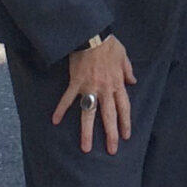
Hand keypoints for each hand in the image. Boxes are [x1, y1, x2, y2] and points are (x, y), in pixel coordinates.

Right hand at [53, 35, 136, 154]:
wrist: (92, 35)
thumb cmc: (109, 44)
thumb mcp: (123, 56)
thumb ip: (128, 70)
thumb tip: (133, 81)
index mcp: (117, 84)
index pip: (123, 108)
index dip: (125, 122)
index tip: (125, 136)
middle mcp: (104, 89)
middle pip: (108, 116)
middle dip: (110, 134)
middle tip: (111, 150)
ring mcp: (89, 88)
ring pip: (89, 113)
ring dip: (87, 131)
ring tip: (85, 148)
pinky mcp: (76, 83)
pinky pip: (68, 99)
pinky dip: (60, 109)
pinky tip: (54, 121)